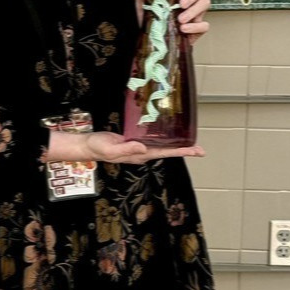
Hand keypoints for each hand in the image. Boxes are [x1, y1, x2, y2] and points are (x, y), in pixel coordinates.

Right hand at [46, 130, 203, 164]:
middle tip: (200, 149)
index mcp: (139, 154)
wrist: (88, 145)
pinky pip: (153, 140)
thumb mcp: (110, 149)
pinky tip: (170, 134)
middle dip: (184, 150)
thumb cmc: (97, 147)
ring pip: (162, 146)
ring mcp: (139, 147)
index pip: (164, 152)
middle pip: (167, 151)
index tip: (195, 151)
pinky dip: (164, 138)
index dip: (180, 151)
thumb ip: (127, 149)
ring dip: (176, 145)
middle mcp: (143, 152)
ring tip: (191, 143)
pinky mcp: (135, 140)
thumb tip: (144, 148)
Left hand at [128, 0, 211, 44]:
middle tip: (182, 3)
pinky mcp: (198, 28)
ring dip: (194, 10)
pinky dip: (195, 27)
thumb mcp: (144, 5)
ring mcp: (197, 13)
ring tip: (180, 19)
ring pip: (206, 3)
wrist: (155, 44)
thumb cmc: (154, 20)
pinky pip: (204, 25)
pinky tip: (183, 28)